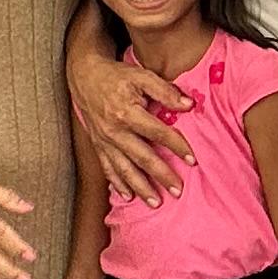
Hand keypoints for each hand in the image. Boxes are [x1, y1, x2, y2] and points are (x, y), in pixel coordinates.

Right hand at [66, 46, 190, 205]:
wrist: (84, 76)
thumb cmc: (117, 76)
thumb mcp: (141, 75)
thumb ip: (165, 90)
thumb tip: (188, 104)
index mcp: (127, 112)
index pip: (157, 132)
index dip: (176, 146)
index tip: (193, 160)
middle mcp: (114, 130)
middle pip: (141, 156)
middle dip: (160, 176)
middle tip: (178, 191)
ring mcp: (104, 140)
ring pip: (124, 168)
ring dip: (140, 187)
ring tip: (156, 203)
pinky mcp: (98, 145)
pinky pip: (107, 168)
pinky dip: (117, 183)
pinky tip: (128, 195)